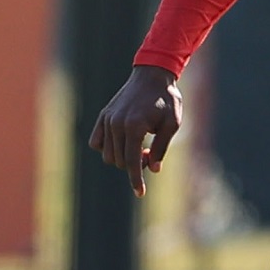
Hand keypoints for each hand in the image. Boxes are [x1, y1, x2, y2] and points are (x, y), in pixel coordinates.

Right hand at [88, 65, 182, 197]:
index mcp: (135, 126)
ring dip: (122, 158)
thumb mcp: (172, 124)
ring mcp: (107, 120)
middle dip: (134, 165)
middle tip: (151, 153)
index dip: (136, 179)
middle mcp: (116, 124)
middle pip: (119, 160)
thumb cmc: (167, 100)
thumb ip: (161, 147)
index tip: (140, 193)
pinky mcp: (103, 116)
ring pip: (107, 154)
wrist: (153, 76)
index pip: (131, 161)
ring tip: (141, 146)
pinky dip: (106, 148)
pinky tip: (122, 144)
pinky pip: (96, 142)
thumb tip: (152, 169)